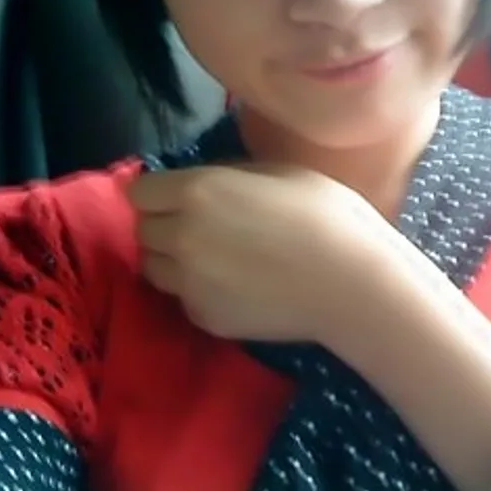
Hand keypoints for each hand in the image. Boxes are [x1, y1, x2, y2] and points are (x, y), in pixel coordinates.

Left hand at [127, 164, 395, 344]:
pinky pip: (186, 300)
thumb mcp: (277, 173)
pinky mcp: (204, 318)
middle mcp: (181, 236)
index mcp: (197, 191)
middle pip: (144, 231)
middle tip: (205, 229)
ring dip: (175, 261)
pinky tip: (239, 288)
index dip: (160, 193)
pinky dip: (202, 293)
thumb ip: (228, 176)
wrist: (350, 282)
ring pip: (156, 269)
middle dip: (166, 226)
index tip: (182, 197)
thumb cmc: (325, 214)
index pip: (139, 192)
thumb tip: (205, 183)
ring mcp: (189, 283)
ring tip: (216, 261)